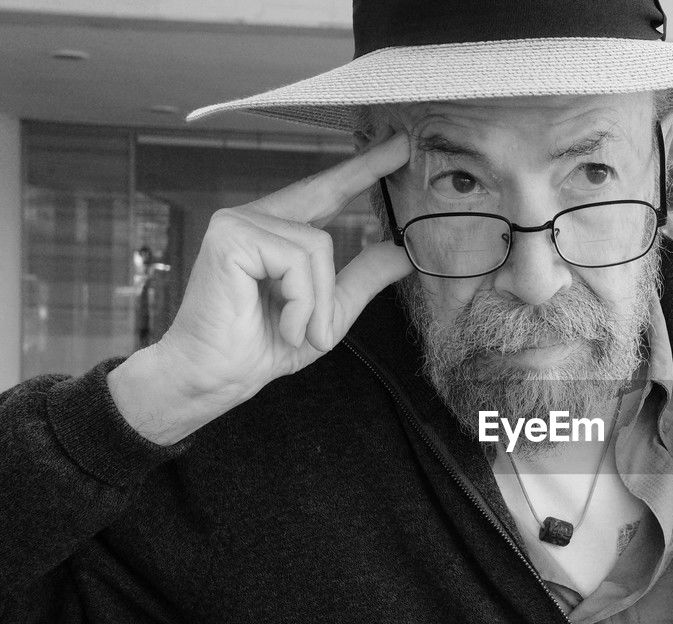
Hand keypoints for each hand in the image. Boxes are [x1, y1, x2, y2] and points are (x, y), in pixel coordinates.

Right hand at [157, 133, 412, 405]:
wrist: (215, 377)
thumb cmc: (262, 346)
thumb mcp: (329, 311)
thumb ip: (361, 278)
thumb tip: (401, 252)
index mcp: (274, 232)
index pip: (323, 193)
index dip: (359, 169)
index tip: (396, 146)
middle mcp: (253, 218)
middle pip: (325, 194)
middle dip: (363, 171)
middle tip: (403, 143)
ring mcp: (238, 223)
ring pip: (318, 246)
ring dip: (318, 303)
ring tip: (299, 332)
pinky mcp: (231, 238)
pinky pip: (298, 261)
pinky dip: (301, 303)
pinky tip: (285, 326)